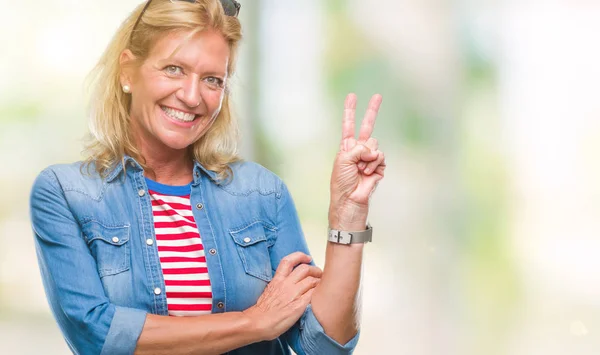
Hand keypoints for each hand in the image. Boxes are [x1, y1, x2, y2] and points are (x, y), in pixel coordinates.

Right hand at [242, 252, 322, 340]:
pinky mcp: (299, 305)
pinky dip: (318, 293)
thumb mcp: (269, 290)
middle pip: (305, 269)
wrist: (258, 323)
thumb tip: (290, 282)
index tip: (307, 258)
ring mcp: (293, 294)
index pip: (288, 261)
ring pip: (312, 281)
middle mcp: (286, 284)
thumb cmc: (262, 310)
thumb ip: (280, 284)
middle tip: (319, 274)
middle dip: (315, 270)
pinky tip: (319, 297)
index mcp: (277, 280)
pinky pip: (313, 295)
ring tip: (321, 286)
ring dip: (319, 282)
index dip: (300, 256)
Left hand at [329, 93, 385, 227]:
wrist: (349, 201)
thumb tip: (373, 149)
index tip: (352, 96)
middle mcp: (358, 150)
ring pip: (375, 146)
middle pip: (367, 127)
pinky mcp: (378, 168)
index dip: (350, 111)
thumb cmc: (341, 183)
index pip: (348, 125)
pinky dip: (375, 165)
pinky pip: (381, 159)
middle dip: (372, 111)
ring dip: (368, 158)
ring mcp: (369, 159)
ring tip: (360, 170)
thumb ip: (358, 148)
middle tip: (378, 95)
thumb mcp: (343, 160)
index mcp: (346, 148)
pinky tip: (368, 174)